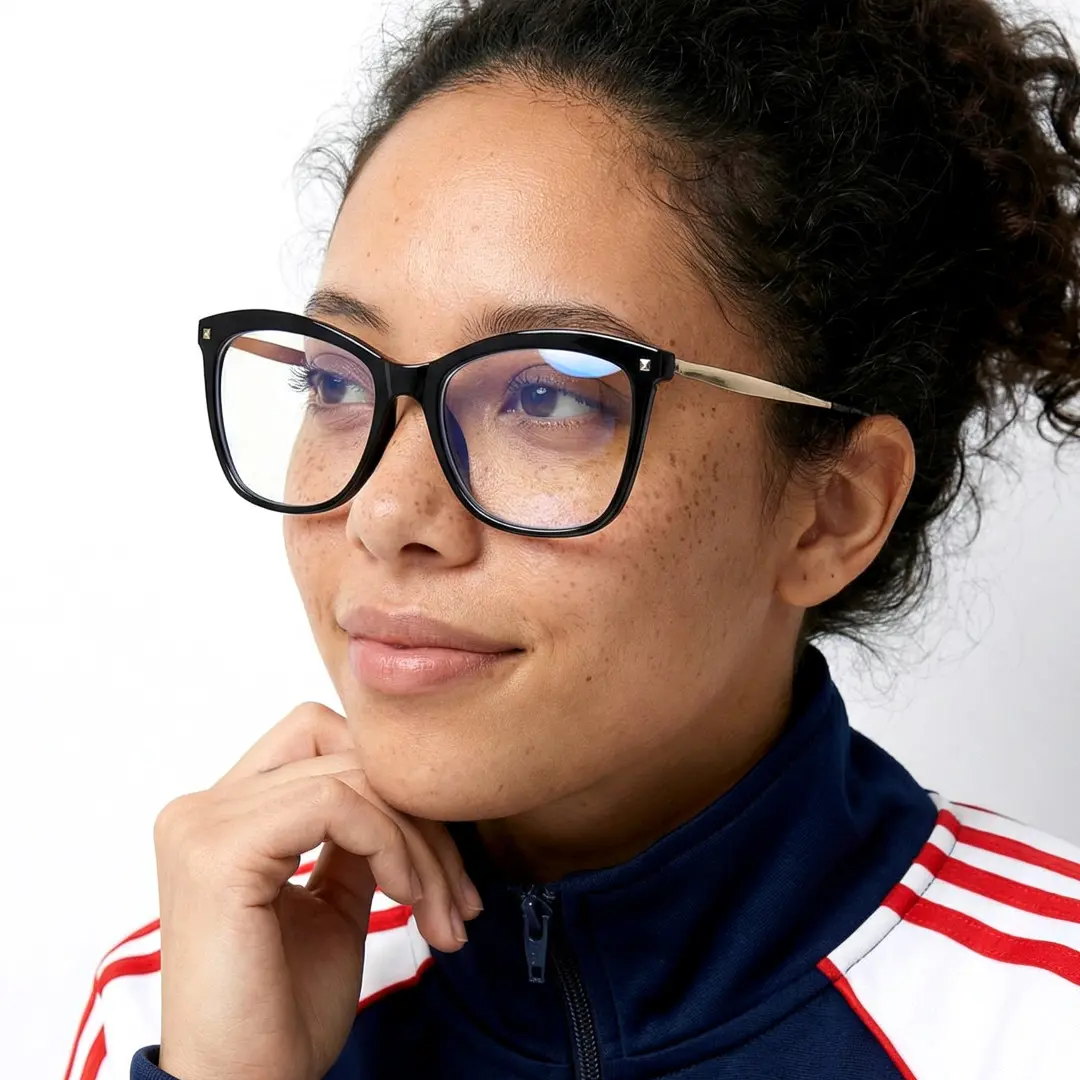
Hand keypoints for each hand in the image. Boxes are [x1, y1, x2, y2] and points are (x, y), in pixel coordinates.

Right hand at [152, 702, 481, 1079]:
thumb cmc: (283, 1011)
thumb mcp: (334, 901)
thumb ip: (353, 837)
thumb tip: (403, 789)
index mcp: (222, 815)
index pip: (321, 738)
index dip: (392, 785)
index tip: (441, 863)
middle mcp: (202, 807)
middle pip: (346, 755)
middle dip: (422, 820)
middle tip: (459, 898)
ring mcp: (204, 824)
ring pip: (352, 778)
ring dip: (418, 845)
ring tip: (443, 913)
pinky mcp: (220, 851)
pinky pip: (334, 805)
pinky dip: (390, 845)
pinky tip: (408, 899)